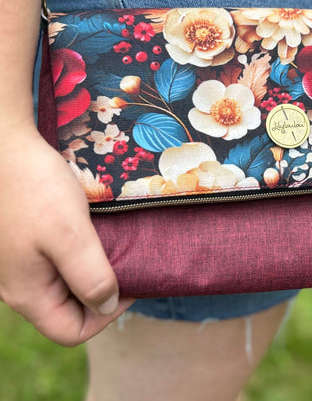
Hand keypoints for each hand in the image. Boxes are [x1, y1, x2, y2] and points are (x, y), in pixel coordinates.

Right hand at [0, 128, 134, 345]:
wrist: (9, 148)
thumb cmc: (36, 190)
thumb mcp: (70, 236)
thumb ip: (90, 277)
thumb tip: (108, 306)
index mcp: (27, 292)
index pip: (71, 331)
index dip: (107, 317)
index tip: (131, 285)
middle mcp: (22, 283)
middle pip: (69, 309)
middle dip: (103, 292)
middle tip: (127, 264)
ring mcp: (24, 261)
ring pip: (66, 283)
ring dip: (94, 270)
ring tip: (116, 247)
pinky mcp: (29, 240)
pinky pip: (60, 260)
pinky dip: (83, 253)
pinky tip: (97, 233)